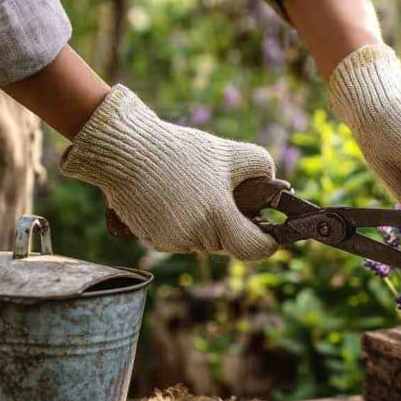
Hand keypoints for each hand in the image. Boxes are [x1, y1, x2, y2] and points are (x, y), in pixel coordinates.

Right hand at [61, 85, 279, 260]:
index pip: (256, 249)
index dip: (268, 242)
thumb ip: (262, 168)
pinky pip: (181, 239)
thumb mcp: (230, 153)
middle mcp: (196, 238)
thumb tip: (274, 184)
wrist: (126, 151)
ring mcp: (172, 243)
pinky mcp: (153, 241)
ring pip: (205, 242)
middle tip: (229, 198)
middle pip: (230, 244)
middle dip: (235, 225)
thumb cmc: (180, 152)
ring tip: (196, 192)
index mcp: (219, 219)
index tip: (271, 231)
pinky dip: (184, 224)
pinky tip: (175, 199)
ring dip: (208, 224)